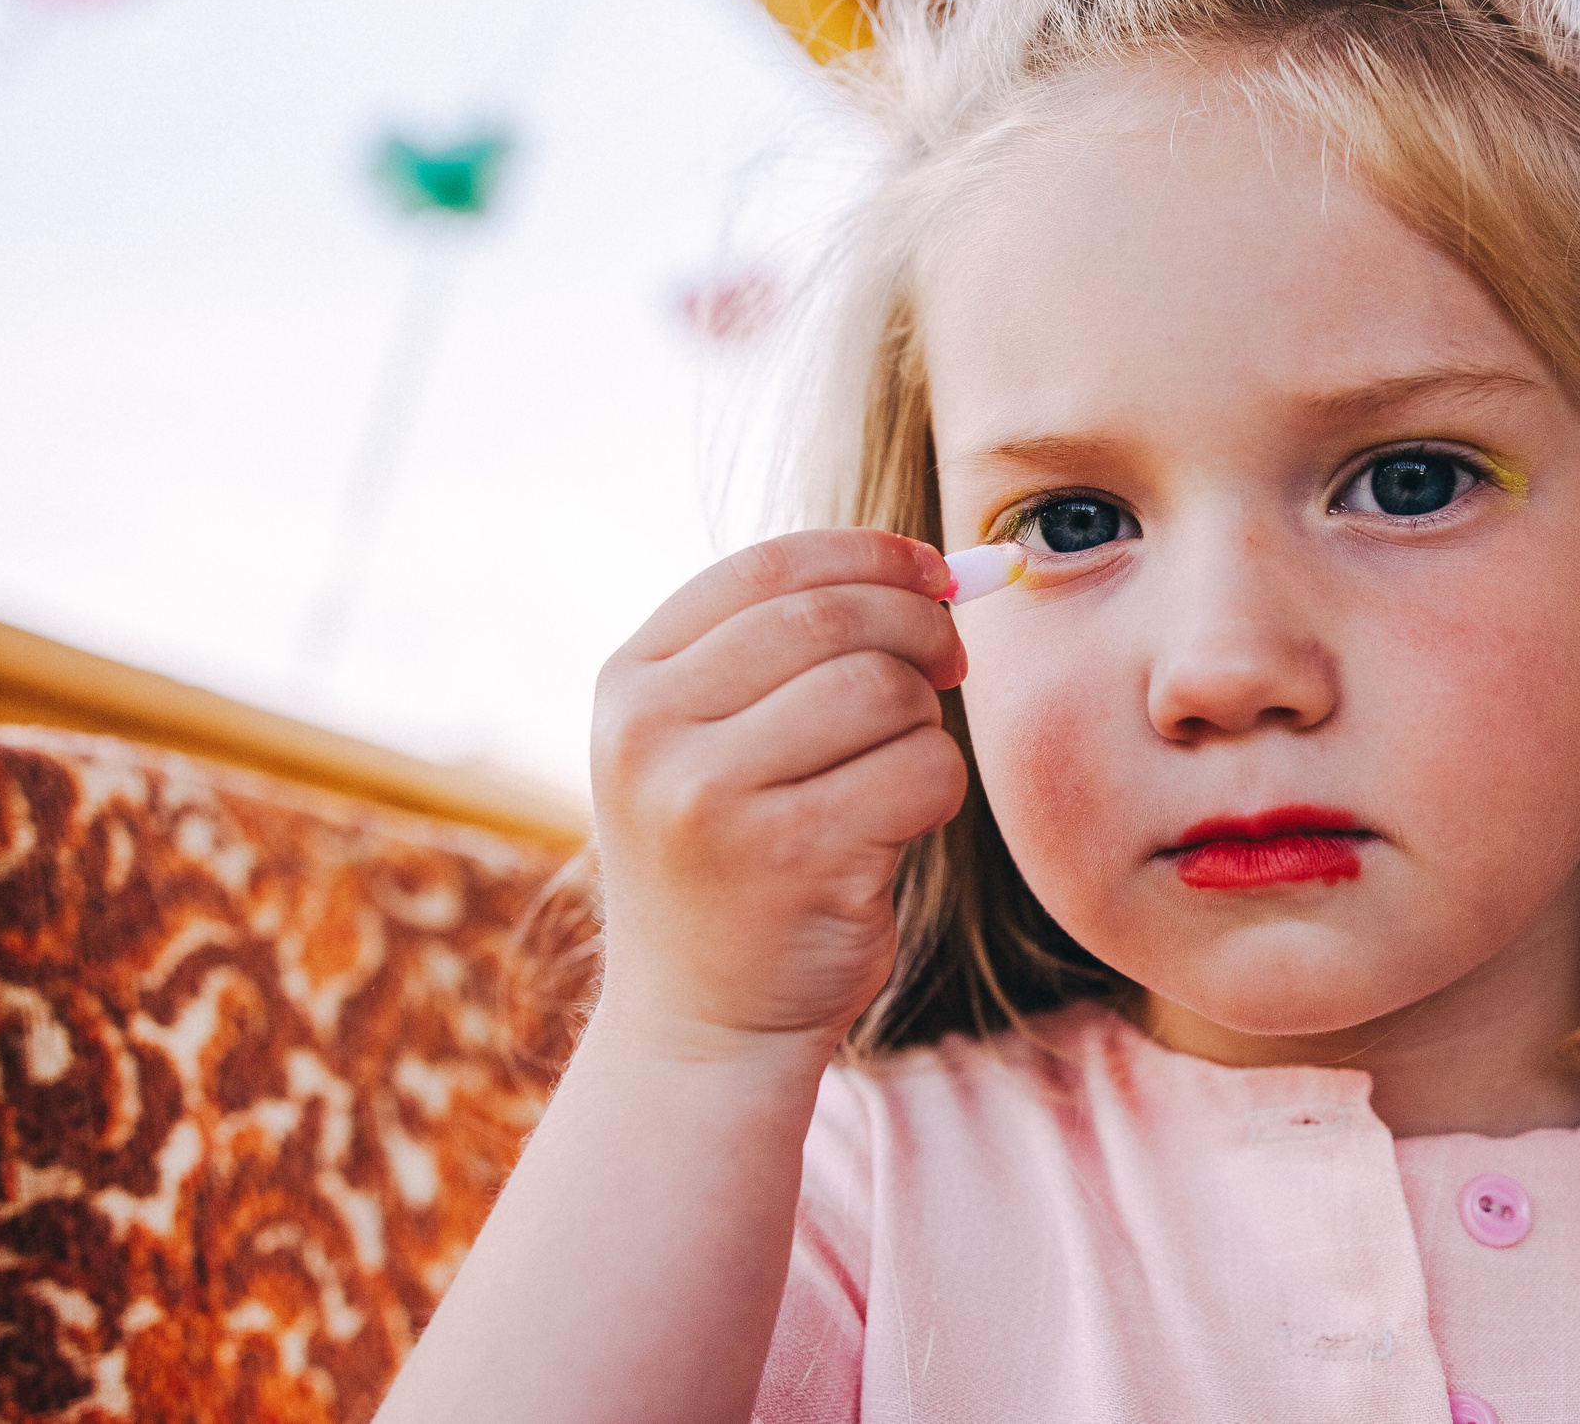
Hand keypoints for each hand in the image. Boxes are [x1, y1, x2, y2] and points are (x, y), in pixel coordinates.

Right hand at [590, 529, 968, 1057]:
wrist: (703, 1024)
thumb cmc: (733, 863)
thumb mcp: (709, 741)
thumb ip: (788, 651)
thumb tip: (945, 571)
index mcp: (631, 683)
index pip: (767, 568)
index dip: (869, 554)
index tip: (935, 572)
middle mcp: (654, 732)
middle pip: (833, 619)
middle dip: (918, 628)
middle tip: (947, 665)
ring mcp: (715, 796)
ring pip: (884, 690)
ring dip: (923, 720)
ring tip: (898, 764)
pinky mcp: (793, 858)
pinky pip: (920, 769)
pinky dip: (938, 788)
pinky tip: (900, 826)